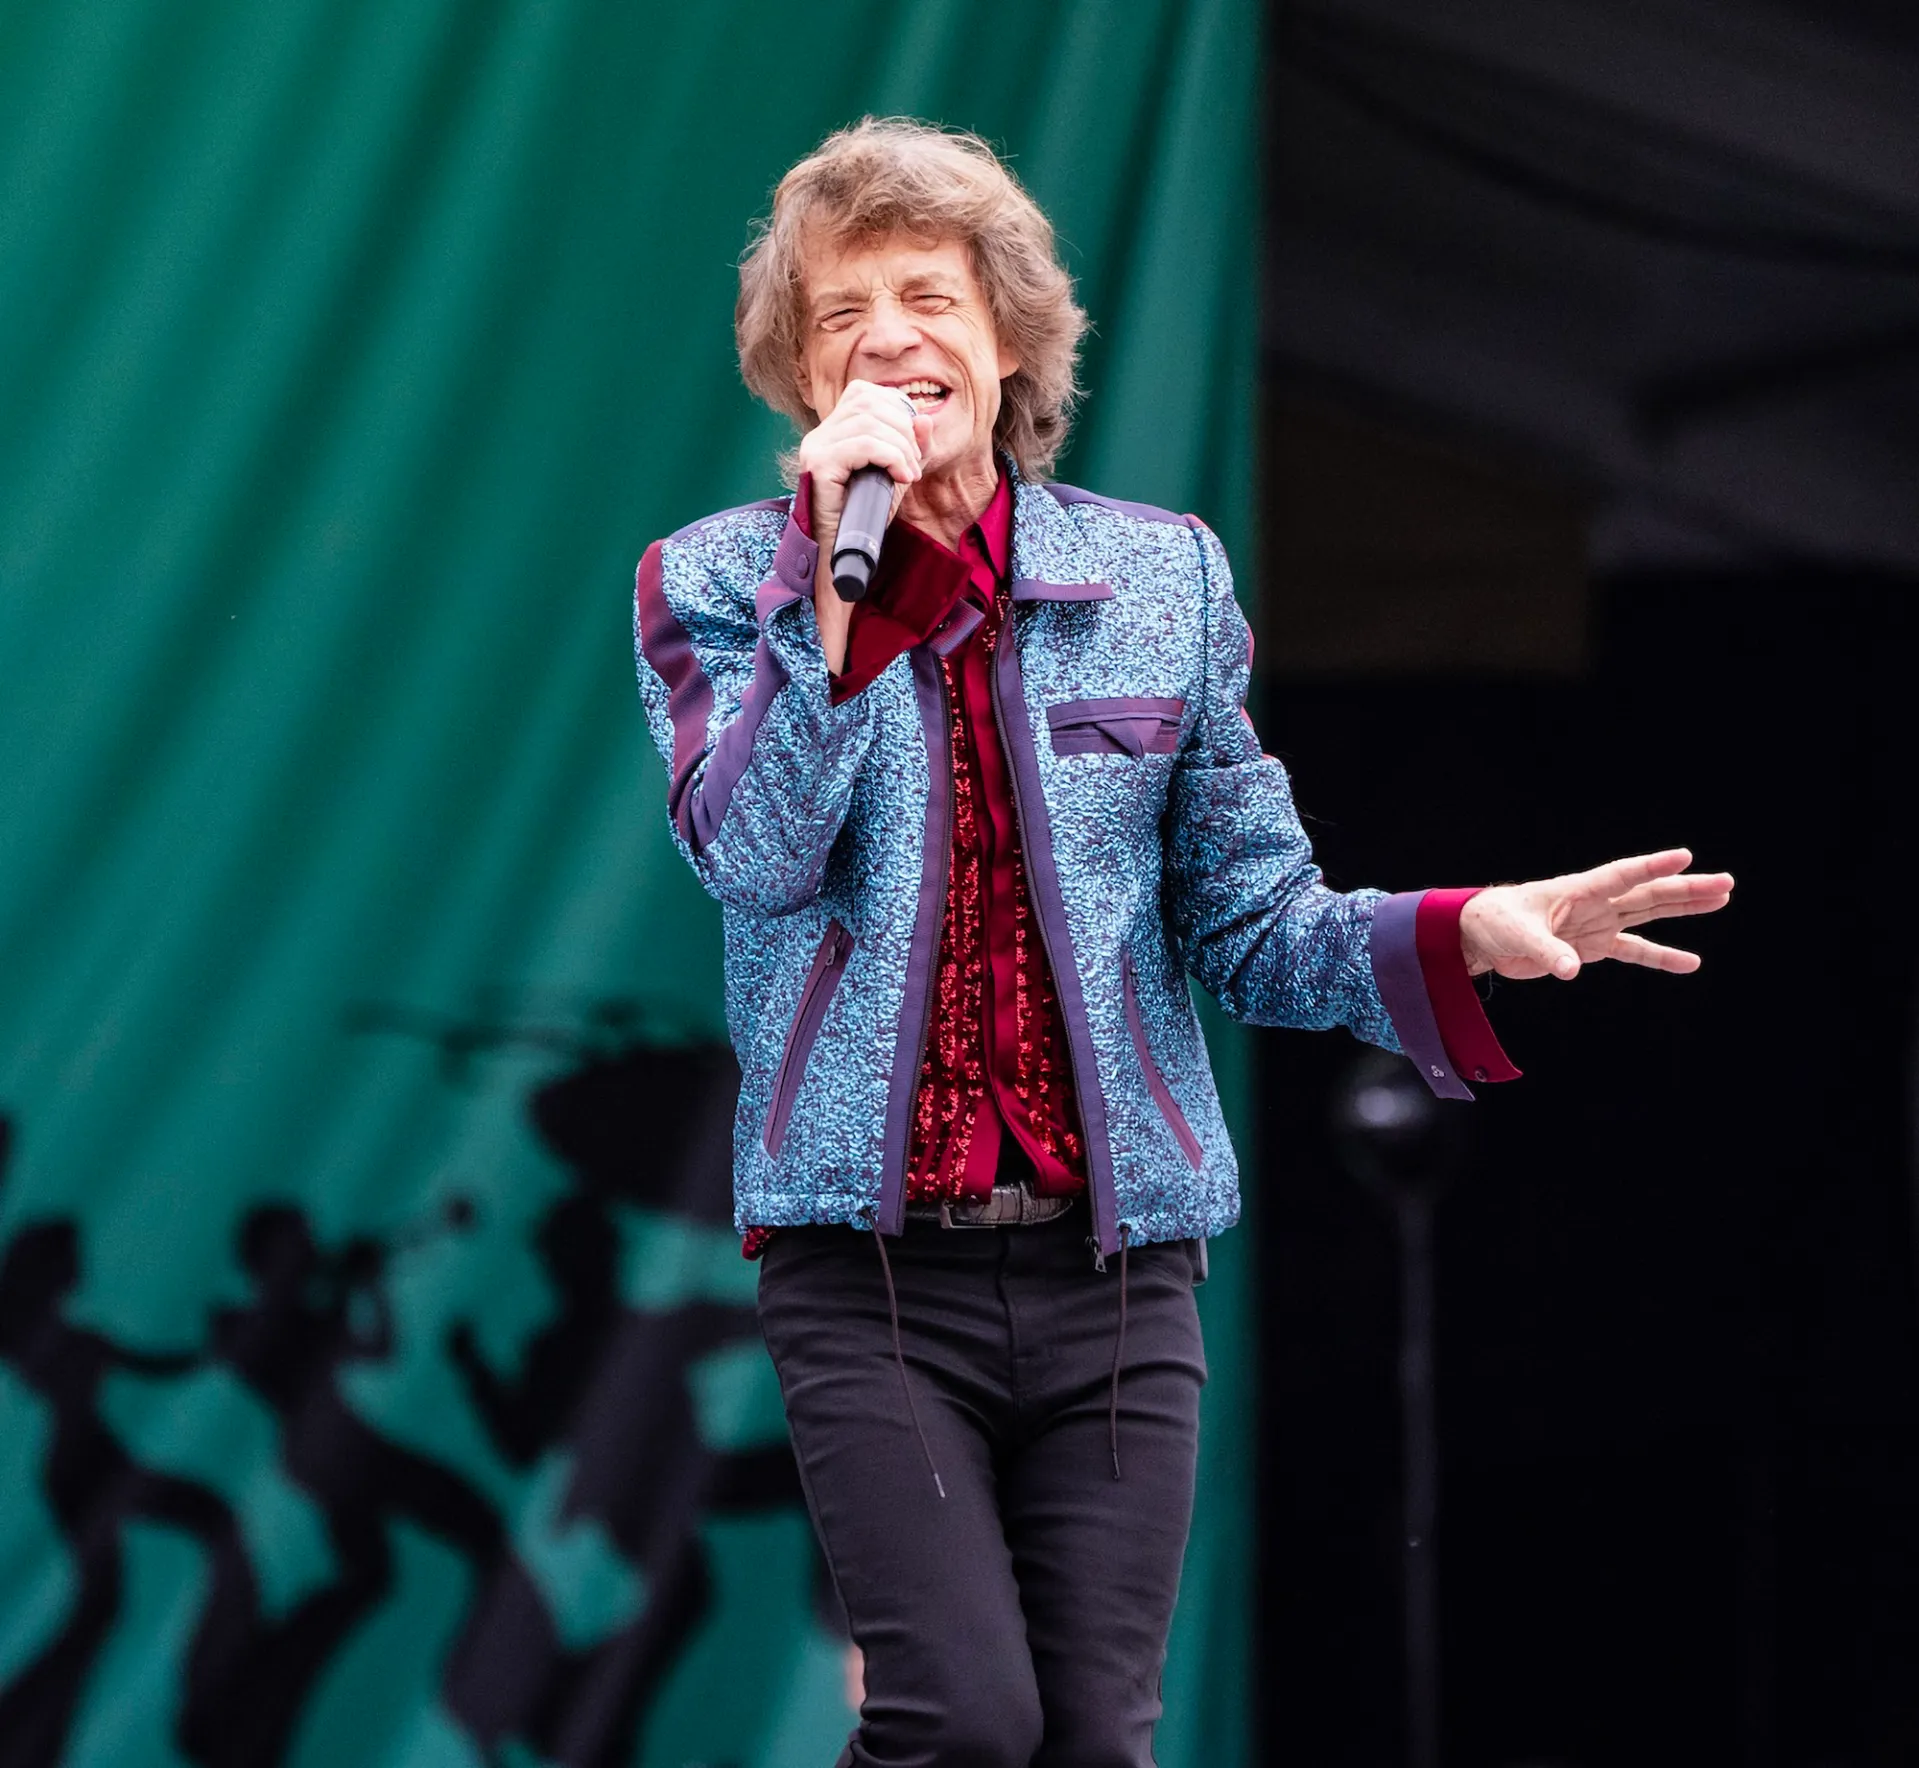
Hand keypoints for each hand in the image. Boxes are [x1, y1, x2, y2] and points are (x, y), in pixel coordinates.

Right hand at [796, 381, 926, 672]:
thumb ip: (912, 447)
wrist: (841, 557)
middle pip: (870, 403)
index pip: (866, 393)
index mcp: (833, 429)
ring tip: (908, 475)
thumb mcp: (896, 476)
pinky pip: (862, 444)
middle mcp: (819, 433)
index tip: (912, 448)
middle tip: (913, 467)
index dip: (898, 411)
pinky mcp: (817, 465)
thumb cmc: (866, 517)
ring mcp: (815, 447)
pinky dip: (891, 456)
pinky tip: (901, 477)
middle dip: (904, 431)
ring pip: (869, 421)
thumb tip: (924, 418)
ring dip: (901, 447)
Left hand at [1459, 848, 1733, 980]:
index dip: (1652, 866)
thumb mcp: (1517, 935)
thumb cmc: (1496, 922)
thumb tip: (1571, 970)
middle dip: (1686, 888)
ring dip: (1683, 908)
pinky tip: (1690, 963)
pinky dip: (1660, 956)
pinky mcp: (1593, 947)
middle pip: (1648, 893)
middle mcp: (1594, 903)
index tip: (1685, 856)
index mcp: (1577, 891)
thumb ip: (1547, 952)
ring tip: (1721, 900)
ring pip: (1649, 913)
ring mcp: (1597, 923)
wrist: (1481, 936)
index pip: (1621, 875)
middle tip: (1726, 882)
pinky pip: (1634, 950)